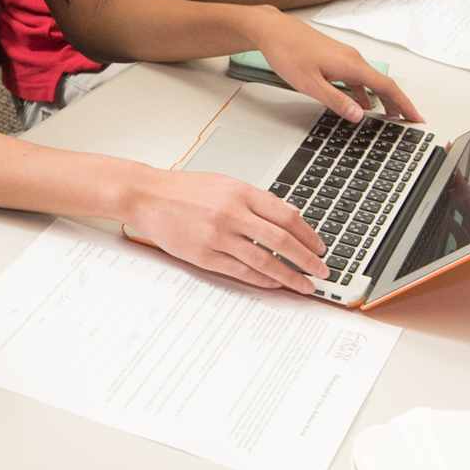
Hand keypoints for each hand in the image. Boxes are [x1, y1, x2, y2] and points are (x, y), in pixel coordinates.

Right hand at [123, 165, 329, 292]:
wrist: (147, 196)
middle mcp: (231, 213)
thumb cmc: (185, 190)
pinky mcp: (203, 255)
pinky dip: (261, 279)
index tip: (320, 246)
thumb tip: (289, 217)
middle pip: (281, 240)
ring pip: (263, 260)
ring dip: (289, 276)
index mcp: (241, 192)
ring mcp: (217, 236)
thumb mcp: (226, 184)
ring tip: (304, 285)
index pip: (286, 216)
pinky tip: (274, 283)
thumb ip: (257, 200)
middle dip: (307, 259)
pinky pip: (239, 271)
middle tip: (322, 270)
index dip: (308, 234)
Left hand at [250, 12, 420, 124]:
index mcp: (351, 64)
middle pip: (383, 84)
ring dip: (380, 98)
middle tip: (407, 121)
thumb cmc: (287, 52)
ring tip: (387, 116)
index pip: (387, 87)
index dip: (404, 104)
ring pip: (370, 80)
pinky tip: (360, 102)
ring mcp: (345, 56)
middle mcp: (352, 58)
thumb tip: (358, 114)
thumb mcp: (310, 84)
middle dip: (397, 104)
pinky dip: (365, 91)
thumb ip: (336, 101)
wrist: (273, 30)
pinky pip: (358, 76)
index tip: (415, 117)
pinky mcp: (336, 57)